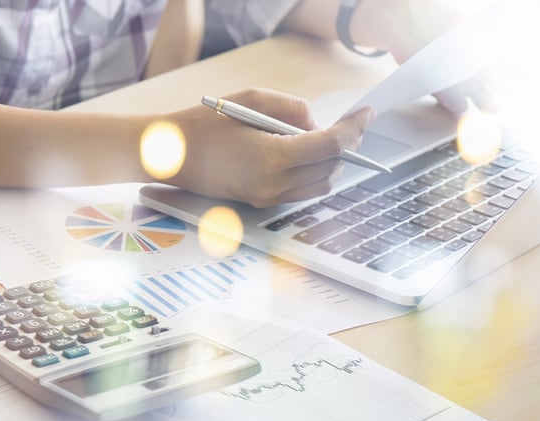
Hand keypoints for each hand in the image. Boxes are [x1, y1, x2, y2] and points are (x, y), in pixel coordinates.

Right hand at [164, 88, 375, 207]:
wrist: (171, 156)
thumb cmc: (205, 124)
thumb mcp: (251, 99)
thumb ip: (292, 108)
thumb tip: (317, 123)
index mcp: (272, 158)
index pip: (330, 145)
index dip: (355, 128)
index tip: (368, 114)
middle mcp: (273, 184)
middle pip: (331, 167)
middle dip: (347, 145)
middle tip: (352, 125)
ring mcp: (267, 197)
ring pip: (321, 184)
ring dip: (332, 162)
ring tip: (330, 140)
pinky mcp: (261, 202)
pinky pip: (302, 191)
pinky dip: (314, 173)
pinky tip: (308, 155)